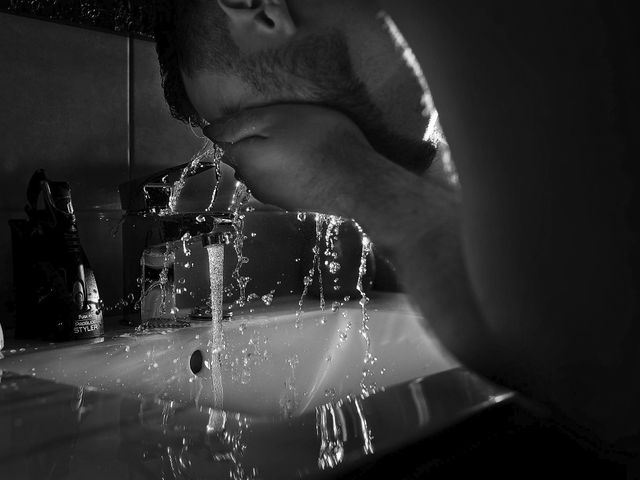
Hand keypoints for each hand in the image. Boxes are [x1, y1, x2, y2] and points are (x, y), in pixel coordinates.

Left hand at [203, 104, 395, 216]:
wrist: (357, 183)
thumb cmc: (318, 142)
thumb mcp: (277, 118)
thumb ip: (240, 123)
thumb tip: (210, 131)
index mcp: (244, 159)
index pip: (224, 140)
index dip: (238, 124)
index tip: (260, 115)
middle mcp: (253, 183)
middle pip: (243, 156)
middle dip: (254, 142)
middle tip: (284, 125)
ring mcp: (272, 196)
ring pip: (261, 169)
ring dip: (272, 156)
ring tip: (298, 143)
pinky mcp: (292, 203)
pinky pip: (280, 180)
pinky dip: (287, 170)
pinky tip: (307, 162)